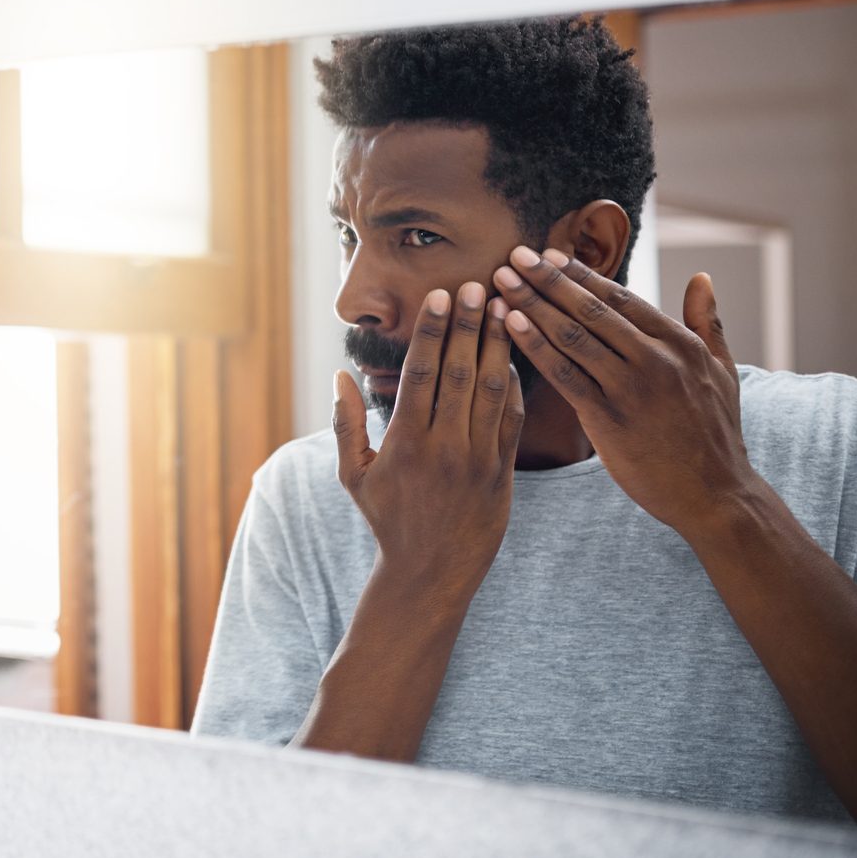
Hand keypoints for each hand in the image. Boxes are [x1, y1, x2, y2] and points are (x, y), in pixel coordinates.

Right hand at [333, 283, 524, 602]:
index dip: (431, 331)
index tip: (439, 296)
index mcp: (406, 443)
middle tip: (478, 283)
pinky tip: (516, 353)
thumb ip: (346, 423)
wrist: (431, 574)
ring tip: (504, 306)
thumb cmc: (386, 520)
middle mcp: (445, 447)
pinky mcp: (503, 472)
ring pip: (493, 390)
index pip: (422, 373)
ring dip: (499, 345)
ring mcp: (478, 460)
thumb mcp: (353, 475)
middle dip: (469, 325)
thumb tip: (340, 375)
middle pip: (461, 372)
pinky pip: (513, 419)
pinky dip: (516, 384)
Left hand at [493, 246, 754, 532]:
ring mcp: (632, 389)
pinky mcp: (609, 420)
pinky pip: (563, 375)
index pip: (621, 298)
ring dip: (532, 305)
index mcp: (680, 344)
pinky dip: (534, 347)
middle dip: (548, 280)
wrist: (717, 496)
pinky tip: (509, 325)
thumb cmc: (716, 433)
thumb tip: (702, 276)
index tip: (548, 255)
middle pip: (590, 310)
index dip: (581, 275)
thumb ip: (708, 322)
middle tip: (514, 254)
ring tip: (501, 281)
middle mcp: (656, 360)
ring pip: (572, 336)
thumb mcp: (722, 371)